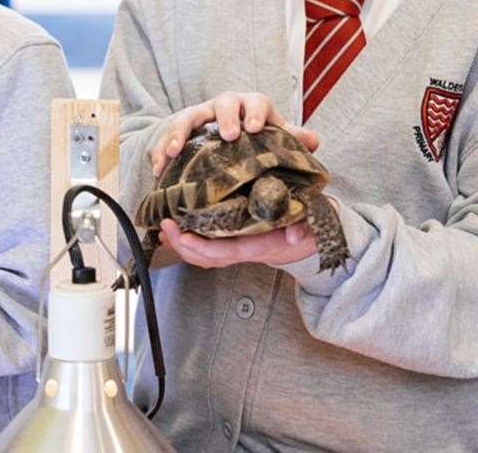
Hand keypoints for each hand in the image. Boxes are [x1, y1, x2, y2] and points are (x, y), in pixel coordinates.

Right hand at [149, 92, 317, 175]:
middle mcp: (224, 106)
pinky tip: (157, 170)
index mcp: (251, 105)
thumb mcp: (274, 138)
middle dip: (225, 118)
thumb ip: (292, 140)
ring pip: (187, 117)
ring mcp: (199, 116)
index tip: (256, 128)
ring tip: (173, 152)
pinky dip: (159, 151)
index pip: (257, 101)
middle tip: (229, 136)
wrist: (226, 136)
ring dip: (178, 133)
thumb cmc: (254, 138)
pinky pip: (165, 137)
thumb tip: (313, 140)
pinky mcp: (179, 130)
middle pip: (224, 103)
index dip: (257, 112)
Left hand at [159, 218, 317, 268]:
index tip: (182, 234)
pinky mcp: (232, 241)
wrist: (311, 232)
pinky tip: (175, 227)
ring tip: (163, 227)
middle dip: (183, 245)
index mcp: (259, 244)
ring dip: (181, 244)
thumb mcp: (313, 220)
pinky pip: (206, 247)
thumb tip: (293, 235)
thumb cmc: (309, 221)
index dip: (202, 246)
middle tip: (164, 225)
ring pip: (203, 256)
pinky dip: (188, 240)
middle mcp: (245, 249)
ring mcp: (237, 247)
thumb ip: (305, 227)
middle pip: (208, 257)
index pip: (226, 251)